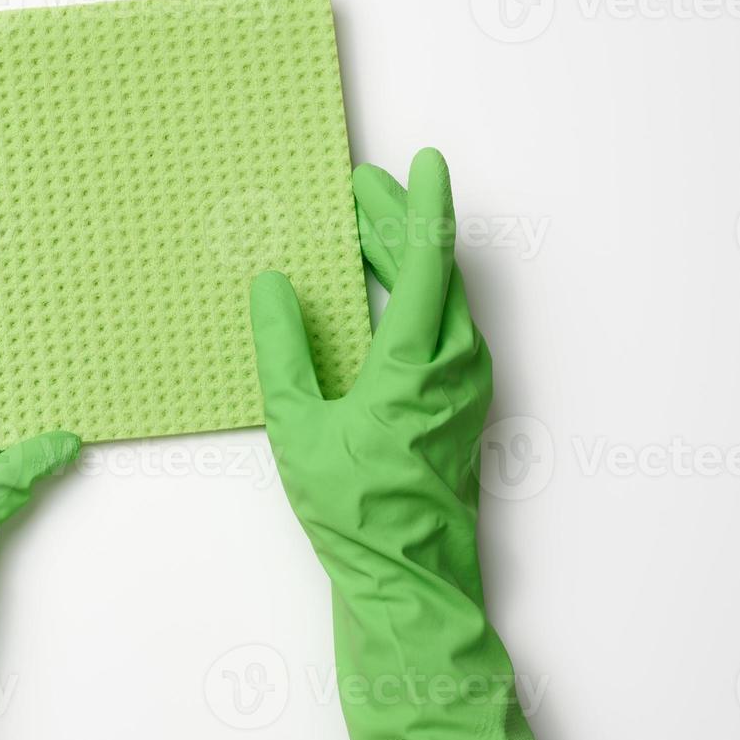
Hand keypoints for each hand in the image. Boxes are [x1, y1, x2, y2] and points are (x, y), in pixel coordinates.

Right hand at [249, 150, 536, 739]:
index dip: (422, 205)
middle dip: (400, 224)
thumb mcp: (299, 425)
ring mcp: (465, 387)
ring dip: (408, 262)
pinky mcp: (459, 407)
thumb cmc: (357, 510)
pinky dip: (416, 299)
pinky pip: (444, 330)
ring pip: (444, 301)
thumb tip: (274, 286)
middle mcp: (455, 365)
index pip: (429, 260)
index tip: (422, 161)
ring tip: (367, 236)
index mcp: (419, 361)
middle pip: (436, 273)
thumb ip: (284, 349)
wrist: (410, 578)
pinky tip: (384, 302)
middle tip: (361, 191)